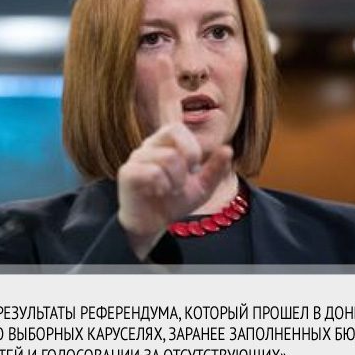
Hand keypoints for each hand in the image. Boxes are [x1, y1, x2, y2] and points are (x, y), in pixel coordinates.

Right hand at [117, 100, 232, 259]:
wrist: (152, 225)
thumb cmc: (173, 202)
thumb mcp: (202, 187)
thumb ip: (215, 169)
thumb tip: (228, 149)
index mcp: (163, 144)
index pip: (177, 128)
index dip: (191, 147)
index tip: (193, 169)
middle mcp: (148, 147)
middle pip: (172, 132)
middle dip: (188, 159)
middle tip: (182, 180)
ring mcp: (136, 159)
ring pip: (168, 156)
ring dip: (177, 179)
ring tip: (171, 190)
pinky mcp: (127, 174)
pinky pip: (153, 172)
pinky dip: (163, 185)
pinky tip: (158, 192)